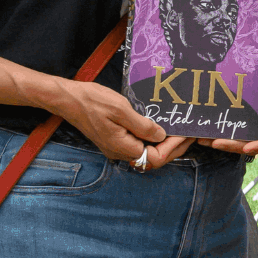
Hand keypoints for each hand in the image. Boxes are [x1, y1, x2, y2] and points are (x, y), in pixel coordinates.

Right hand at [55, 80, 189, 168]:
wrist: (69, 99)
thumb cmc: (93, 101)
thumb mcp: (121, 110)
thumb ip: (143, 126)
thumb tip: (161, 136)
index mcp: (122, 147)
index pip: (156, 158)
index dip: (173, 147)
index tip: (185, 133)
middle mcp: (120, 152)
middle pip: (153, 158)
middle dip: (173, 147)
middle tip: (189, 134)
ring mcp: (116, 147)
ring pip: (147, 152)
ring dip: (164, 144)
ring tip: (179, 131)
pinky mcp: (115, 139)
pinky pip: (138, 144)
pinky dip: (152, 138)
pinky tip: (160, 126)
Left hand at [196, 69, 257, 155]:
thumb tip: (250, 65)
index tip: (247, 148)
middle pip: (252, 144)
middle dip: (233, 145)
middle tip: (215, 143)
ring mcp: (254, 126)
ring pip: (240, 142)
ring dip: (223, 144)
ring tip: (204, 140)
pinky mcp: (244, 125)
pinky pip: (233, 135)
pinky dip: (220, 137)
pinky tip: (204, 136)